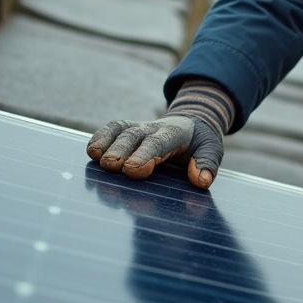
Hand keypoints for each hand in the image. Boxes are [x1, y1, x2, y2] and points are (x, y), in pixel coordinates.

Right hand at [86, 115, 222, 187]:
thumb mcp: (212, 149)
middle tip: (111, 166)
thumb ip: (207, 164)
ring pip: (119, 130)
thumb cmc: (199, 141)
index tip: (133, 170)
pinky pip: (111, 129)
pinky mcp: (126, 131)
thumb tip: (200, 181)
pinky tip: (90, 151)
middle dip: (121, 150)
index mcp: (174, 133)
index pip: (158, 143)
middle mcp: (152, 128)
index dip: (145, 155)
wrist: (190, 122)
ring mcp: (137, 128)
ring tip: (94, 156)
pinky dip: (99, 137)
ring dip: (105, 141)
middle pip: (133, 136)